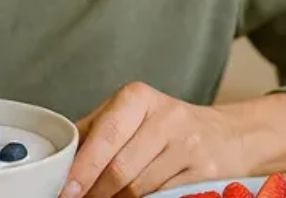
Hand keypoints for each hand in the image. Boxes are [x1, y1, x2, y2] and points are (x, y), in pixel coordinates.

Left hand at [59, 82, 244, 197]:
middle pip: (119, 168)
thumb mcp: (130, 115)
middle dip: (95, 191)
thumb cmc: (166, 125)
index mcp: (138, 98)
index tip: (66, 189)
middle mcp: (166, 117)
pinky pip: (161, 197)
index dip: (82, 168)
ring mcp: (188, 146)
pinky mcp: (203, 173)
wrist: (226, 135)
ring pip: (138, 188)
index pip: (104, 136)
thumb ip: (95, 132)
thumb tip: (59, 158)